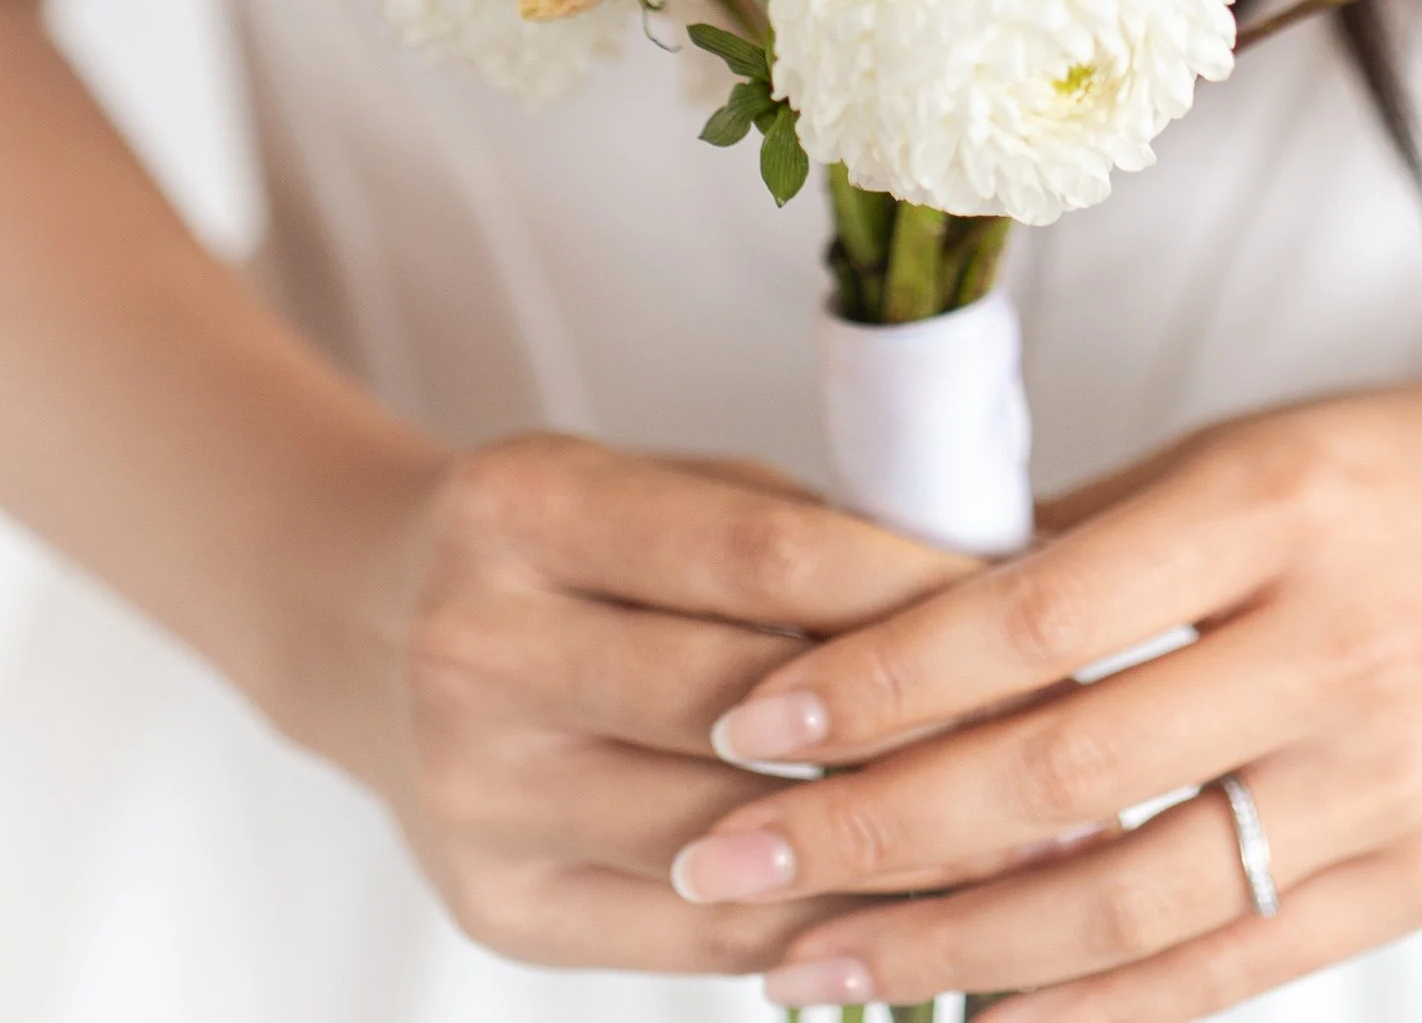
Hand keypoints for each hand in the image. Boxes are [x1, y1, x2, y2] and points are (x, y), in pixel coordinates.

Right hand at [322, 432, 972, 975]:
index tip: (1030, 599)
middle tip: (1058, 736)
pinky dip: (814, 927)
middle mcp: (480, 652)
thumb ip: (784, 531)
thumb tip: (984, 587)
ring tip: (1028, 846)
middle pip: (740, 707)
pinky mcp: (496, 909)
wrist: (363, 629)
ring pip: (727, 841)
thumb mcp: (647, 482)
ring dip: (890, 850)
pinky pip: (692, 938)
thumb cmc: (559, 542)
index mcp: (526, 509)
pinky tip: (918, 910)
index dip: (901, 585)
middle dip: (917, 727)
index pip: (751, 555)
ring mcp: (477, 797)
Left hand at [670, 363, 1421, 1019]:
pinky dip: (1093, 1010)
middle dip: (869, 831)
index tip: (751, 723)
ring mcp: (1384, 779)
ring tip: (810, 971)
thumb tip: (911, 605)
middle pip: (1057, 772)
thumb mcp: (1259, 449)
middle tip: (728, 865)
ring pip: (1128, 901)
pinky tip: (980, 1019)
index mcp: (1273, 504)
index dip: (878, 680)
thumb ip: (1096, 537)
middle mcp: (1329, 645)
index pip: (1029, 614)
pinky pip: (1228, 970)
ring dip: (948, 950)